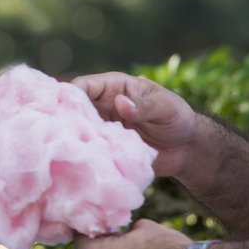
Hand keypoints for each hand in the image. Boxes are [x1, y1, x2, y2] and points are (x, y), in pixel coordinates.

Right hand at [70, 72, 198, 178]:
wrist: (186, 148)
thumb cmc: (177, 118)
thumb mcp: (166, 107)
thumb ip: (144, 106)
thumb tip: (120, 103)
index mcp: (113, 87)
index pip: (83, 86)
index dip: (70, 95)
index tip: (64, 110)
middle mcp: (102, 106)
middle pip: (73, 109)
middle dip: (66, 120)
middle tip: (63, 134)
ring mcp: (102, 128)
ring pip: (77, 131)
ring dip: (75, 139)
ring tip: (72, 151)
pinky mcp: (105, 148)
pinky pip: (89, 150)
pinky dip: (85, 155)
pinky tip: (84, 163)